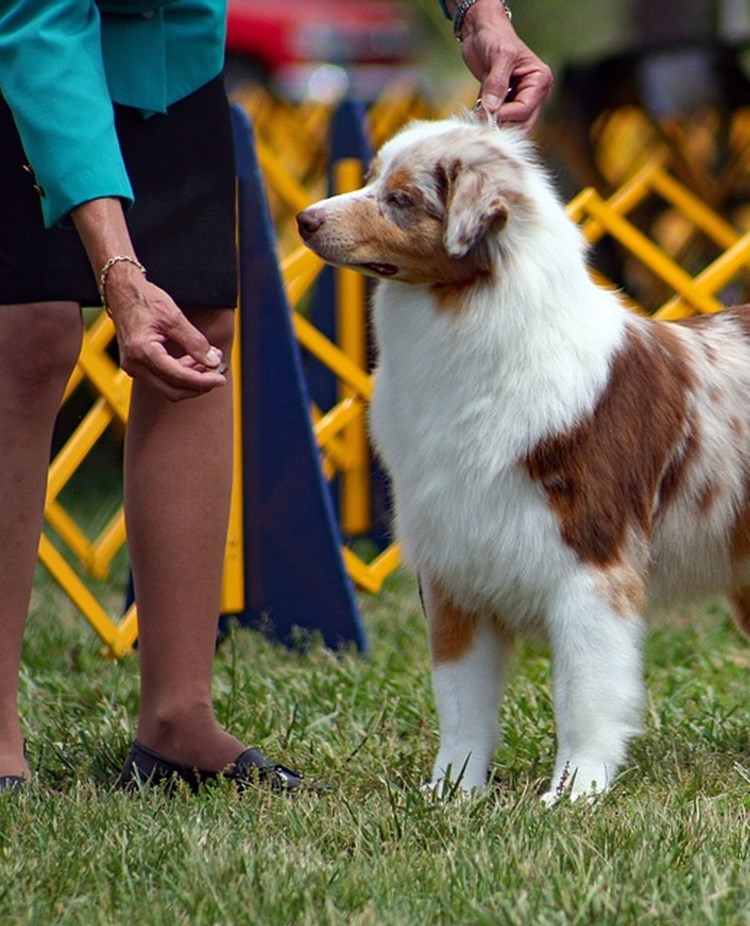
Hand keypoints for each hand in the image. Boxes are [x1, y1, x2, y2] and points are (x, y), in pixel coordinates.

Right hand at [71, 198, 227, 401]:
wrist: (122, 292)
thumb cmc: (145, 300)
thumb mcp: (174, 317)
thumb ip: (195, 342)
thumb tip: (213, 362)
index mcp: (143, 351)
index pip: (178, 377)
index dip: (203, 381)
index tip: (221, 379)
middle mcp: (134, 365)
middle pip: (173, 391)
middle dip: (198, 385)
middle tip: (218, 373)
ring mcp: (133, 367)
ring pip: (168, 387)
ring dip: (191, 378)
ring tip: (210, 360)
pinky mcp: (137, 366)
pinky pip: (162, 378)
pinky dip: (181, 373)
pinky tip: (196, 360)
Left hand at [459, 0, 552, 130]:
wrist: (481, 31)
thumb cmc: (495, 36)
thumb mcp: (499, 55)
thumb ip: (496, 83)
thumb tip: (492, 108)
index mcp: (540, 80)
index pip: (525, 109)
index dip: (504, 114)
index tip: (485, 111)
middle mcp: (534, 93)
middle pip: (522, 123)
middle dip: (501, 123)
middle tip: (481, 117)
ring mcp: (521, 99)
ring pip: (511, 125)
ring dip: (494, 124)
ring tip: (478, 112)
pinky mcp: (506, 103)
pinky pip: (500, 120)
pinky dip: (488, 119)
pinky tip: (479, 109)